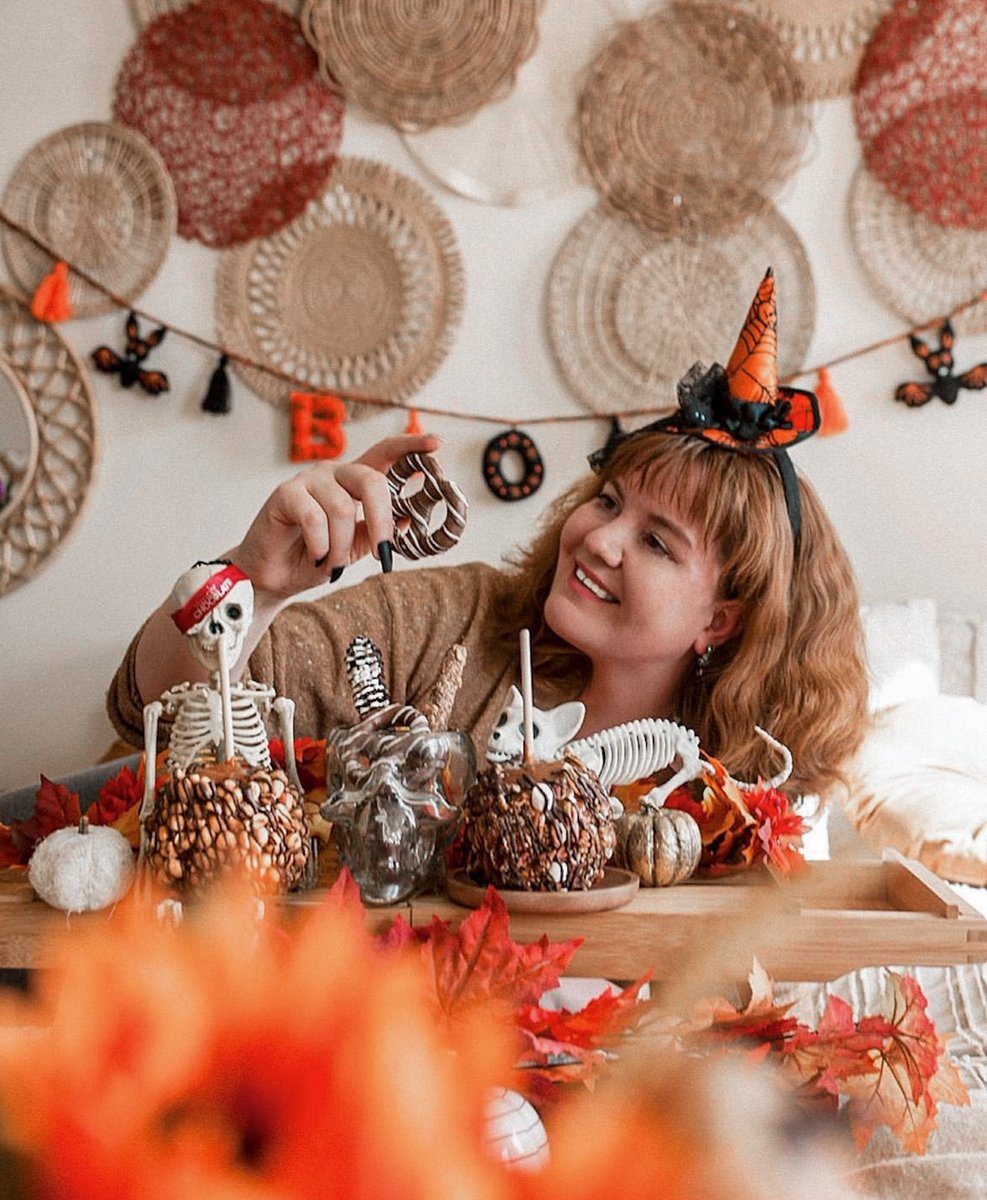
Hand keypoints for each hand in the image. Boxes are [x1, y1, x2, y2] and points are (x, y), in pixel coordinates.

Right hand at [229, 433, 440, 603]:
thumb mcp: (356, 547)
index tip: (437, 444)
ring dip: (342, 547)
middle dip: (381, 521)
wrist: (275, 577)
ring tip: (332, 564)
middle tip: (383, 554)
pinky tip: (315, 557)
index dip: (410, 446)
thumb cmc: (316, 557)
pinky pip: (314, 518)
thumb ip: (378, 531)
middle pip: (370, 481)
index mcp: (354, 483)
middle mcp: (333, 474)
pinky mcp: (285, 494)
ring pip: (342, 509)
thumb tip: (411, 518)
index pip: (384, 453)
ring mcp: (308, 480)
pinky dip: (321, 546)